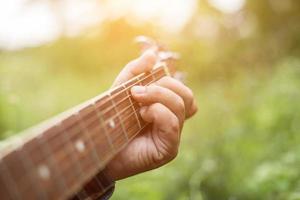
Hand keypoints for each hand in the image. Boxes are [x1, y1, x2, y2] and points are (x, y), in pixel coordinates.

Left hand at [103, 50, 197, 179]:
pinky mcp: (168, 150)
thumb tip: (152, 54)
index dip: (167, 81)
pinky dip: (158, 112)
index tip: (141, 83)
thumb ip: (136, 71)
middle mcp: (173, 123)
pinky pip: (173, 124)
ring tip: (137, 103)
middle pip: (187, 96)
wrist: (97, 148)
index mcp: (166, 110)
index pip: (183, 91)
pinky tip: (142, 115)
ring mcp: (173, 137)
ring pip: (181, 106)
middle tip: (137, 92)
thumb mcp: (122, 90)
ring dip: (157, 97)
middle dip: (163, 86)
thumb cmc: (112, 120)